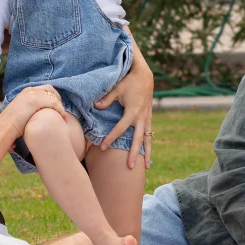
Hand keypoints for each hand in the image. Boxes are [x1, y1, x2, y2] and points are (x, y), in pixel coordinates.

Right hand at [0, 85, 65, 135]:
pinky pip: (54, 103)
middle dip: (58, 99)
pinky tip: (63, 118)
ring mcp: (32, 95)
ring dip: (60, 106)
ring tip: (63, 116)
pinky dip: (60, 110)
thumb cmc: (12, 124)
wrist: (5, 127)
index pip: (45, 89)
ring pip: (53, 97)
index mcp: (26, 91)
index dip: (53, 97)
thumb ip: (31, 108)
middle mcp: (30, 90)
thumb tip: (39, 113)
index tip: (57, 107)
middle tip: (62, 111)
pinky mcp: (35, 101)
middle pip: (50, 89)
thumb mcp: (22, 111)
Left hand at [95, 45, 153, 168]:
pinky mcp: (149, 119)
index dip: (111, 138)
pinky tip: (148, 157)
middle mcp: (141, 118)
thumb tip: (95, 106)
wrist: (145, 76)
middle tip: (129, 167)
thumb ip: (106, 99)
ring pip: (147, 140)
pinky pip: (149, 135)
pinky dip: (148, 146)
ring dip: (146, 154)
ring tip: (145, 168)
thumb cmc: (128, 82)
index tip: (103, 148)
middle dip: (134, 154)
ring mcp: (147, 119)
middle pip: (137, 140)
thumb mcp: (117, 89)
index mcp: (132, 112)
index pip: (120, 129)